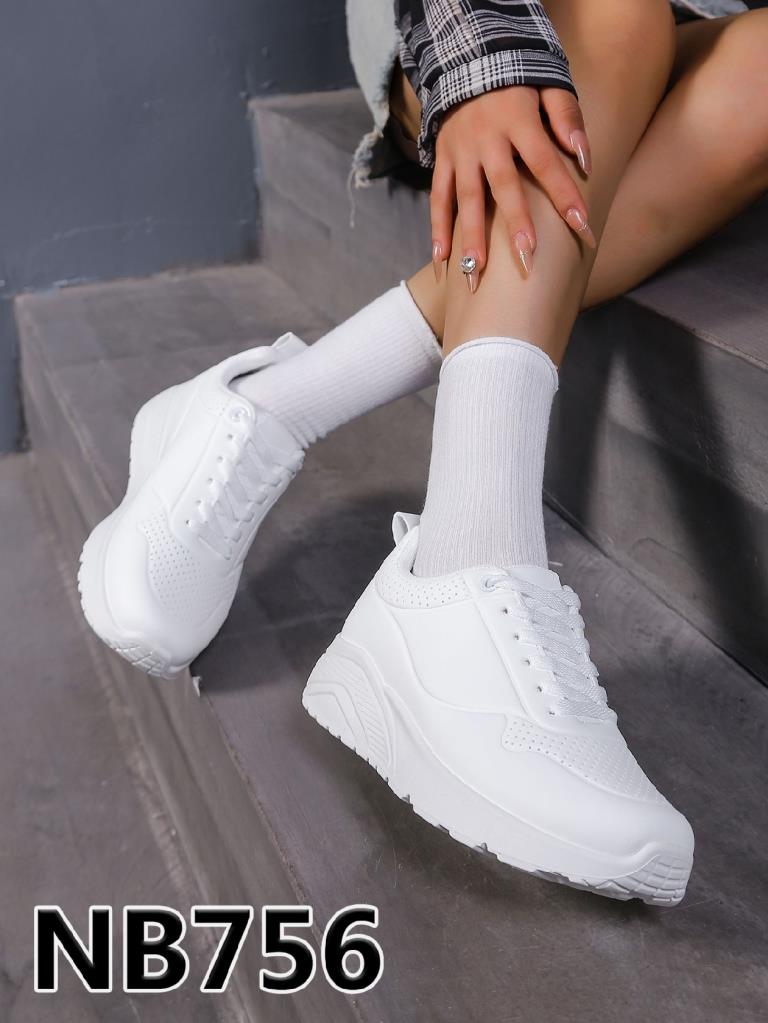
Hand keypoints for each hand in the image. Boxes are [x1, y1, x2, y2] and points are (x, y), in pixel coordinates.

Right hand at [430, 86, 593, 288]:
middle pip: (502, 186)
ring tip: (476, 273)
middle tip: (526, 258)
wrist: (468, 59)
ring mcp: (460, 152)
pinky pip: (438, 198)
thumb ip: (566, 118)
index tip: (581, 224)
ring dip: (470, 237)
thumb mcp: (549, 84)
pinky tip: (441, 260)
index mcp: (516, 119)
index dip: (563, 191)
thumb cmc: (519, 80)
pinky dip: (437, 229)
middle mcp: (486, 139)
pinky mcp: (442, 160)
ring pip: (465, 199)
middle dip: (515, 223)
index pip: (544, 160)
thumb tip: (584, 159)